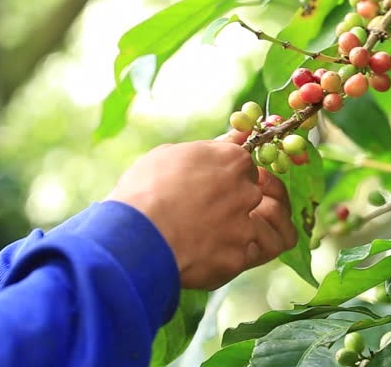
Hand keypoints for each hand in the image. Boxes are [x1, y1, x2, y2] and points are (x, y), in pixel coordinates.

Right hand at [106, 141, 295, 289]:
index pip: (246, 167)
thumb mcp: (171, 154)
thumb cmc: (144, 189)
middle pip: (253, 197)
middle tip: (204, 215)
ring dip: (236, 234)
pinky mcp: (239, 258)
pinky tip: (201, 256)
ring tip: (207, 238)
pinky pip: (243, 258)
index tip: (212, 187)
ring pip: (256, 229)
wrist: (134, 236)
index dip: (228, 178)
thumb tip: (239, 133)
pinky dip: (225, 258)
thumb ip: (212, 147)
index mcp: (233, 161)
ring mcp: (246, 226)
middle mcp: (246, 192)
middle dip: (234, 206)